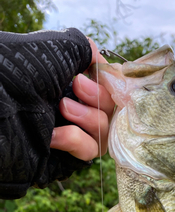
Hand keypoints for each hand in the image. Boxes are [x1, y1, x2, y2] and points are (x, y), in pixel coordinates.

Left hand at [50, 39, 114, 160]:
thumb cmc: (20, 75)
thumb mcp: (55, 52)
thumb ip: (83, 50)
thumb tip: (98, 57)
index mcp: (72, 83)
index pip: (109, 85)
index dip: (111, 81)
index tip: (101, 71)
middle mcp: (75, 107)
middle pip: (111, 109)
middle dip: (98, 96)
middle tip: (75, 85)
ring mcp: (73, 133)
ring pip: (104, 130)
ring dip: (87, 117)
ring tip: (62, 108)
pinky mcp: (69, 156)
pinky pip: (89, 150)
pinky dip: (75, 140)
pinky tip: (53, 135)